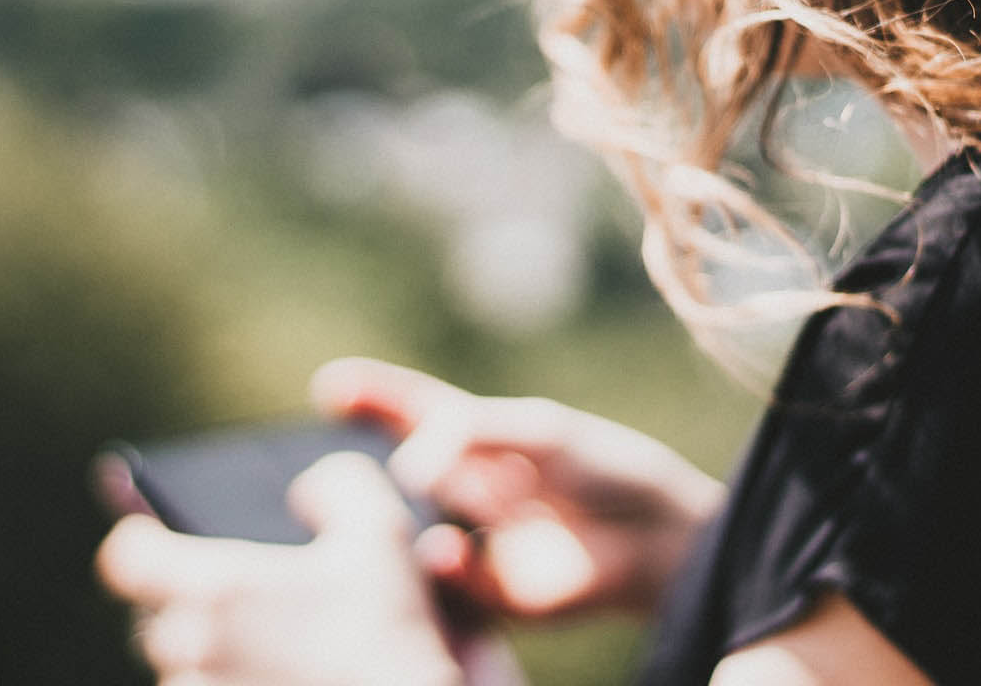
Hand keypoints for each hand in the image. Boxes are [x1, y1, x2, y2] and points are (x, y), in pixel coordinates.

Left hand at [96, 451, 485, 685]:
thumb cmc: (388, 638)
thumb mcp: (382, 534)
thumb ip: (338, 484)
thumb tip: (307, 489)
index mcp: (213, 589)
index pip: (124, 556)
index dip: (143, 543)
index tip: (163, 544)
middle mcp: (187, 652)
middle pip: (156, 618)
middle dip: (196, 610)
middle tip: (254, 610)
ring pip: (183, 670)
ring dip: (215, 660)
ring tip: (279, 657)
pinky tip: (283, 682)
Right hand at [311, 357, 725, 620]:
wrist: (659, 540)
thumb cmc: (608, 471)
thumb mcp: (539, 432)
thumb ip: (470, 434)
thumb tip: (407, 465)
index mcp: (486, 440)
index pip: (417, 411)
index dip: (374, 396)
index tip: (330, 384)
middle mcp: (472, 490)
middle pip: (399, 471)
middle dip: (356, 464)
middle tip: (322, 460)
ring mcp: (476, 542)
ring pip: (408, 534)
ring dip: (389, 523)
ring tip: (402, 496)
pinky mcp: (488, 595)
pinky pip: (442, 580)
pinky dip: (439, 563)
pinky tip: (449, 550)